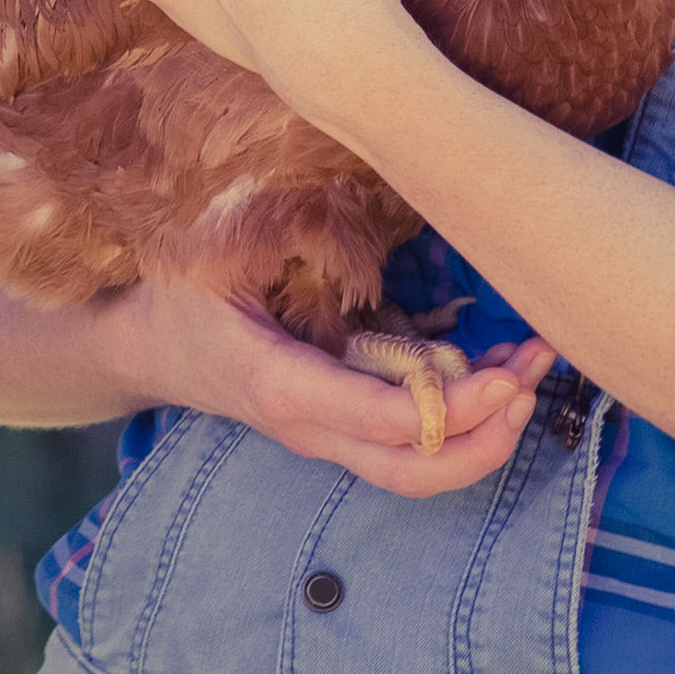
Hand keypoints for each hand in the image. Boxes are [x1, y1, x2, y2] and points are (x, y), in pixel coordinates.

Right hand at [110, 279, 556, 500]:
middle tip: (530, 380)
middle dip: (486, 437)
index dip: (453, 407)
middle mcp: (310, 427)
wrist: (144, 349)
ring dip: (485, 435)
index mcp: (281, 384)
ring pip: (419, 470)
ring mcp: (325, 437)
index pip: (383, 422)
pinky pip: (410, 447)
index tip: (504, 372)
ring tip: (530, 373)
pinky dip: (463, 422)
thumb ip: (284, 238)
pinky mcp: (339, 430)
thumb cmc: (178, 294)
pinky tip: (498, 373)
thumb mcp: (217, 253)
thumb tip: (353, 202)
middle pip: (414, 471)